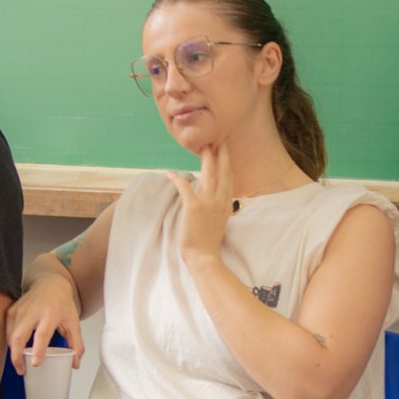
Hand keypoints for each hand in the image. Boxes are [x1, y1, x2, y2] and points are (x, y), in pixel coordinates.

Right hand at [6, 273, 84, 372]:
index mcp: (50, 314)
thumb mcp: (73, 322)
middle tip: (22, 371)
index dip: (38, 350)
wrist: (50, 284)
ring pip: (11, 336)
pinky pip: (7, 331)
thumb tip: (75, 364)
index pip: (42, 334)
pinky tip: (16, 350)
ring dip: (13, 352)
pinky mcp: (11, 311)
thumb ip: (76, 344)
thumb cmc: (62, 304)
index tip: (35, 364)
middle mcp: (33, 311)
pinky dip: (10, 343)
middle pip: (19, 337)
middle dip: (17, 357)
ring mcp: (20, 310)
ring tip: (20, 364)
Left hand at [161, 145, 231, 263]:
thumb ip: (217, 210)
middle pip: (223, 173)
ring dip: (207, 159)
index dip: (227, 165)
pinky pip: (184, 187)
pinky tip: (169, 173)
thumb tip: (213, 203)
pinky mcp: (194, 207)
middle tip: (219, 141)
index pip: (229, 180)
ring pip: (209, 175)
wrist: (204, 257)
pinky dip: (176, 179)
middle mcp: (220, 201)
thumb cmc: (208, 244)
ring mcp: (208, 203)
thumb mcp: (218, 224)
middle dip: (221, 156)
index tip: (226, 154)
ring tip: (204, 147)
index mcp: (226, 206)